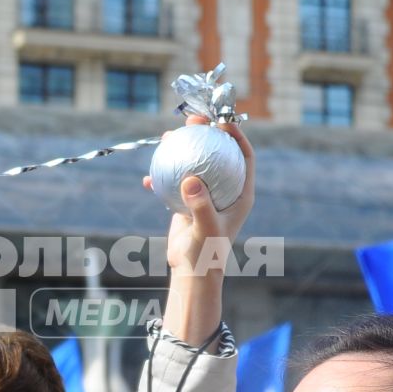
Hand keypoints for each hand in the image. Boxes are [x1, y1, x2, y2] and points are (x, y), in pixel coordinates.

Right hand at [143, 115, 256, 276]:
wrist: (191, 271)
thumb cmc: (206, 253)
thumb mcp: (206, 228)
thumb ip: (200, 205)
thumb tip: (190, 180)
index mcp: (240, 193)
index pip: (244, 157)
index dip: (237, 135)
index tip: (222, 121)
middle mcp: (225, 191)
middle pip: (218, 154)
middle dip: (206, 133)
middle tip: (192, 120)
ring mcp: (205, 195)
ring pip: (195, 164)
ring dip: (182, 149)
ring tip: (168, 136)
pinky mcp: (187, 203)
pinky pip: (174, 184)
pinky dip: (161, 179)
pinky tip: (148, 178)